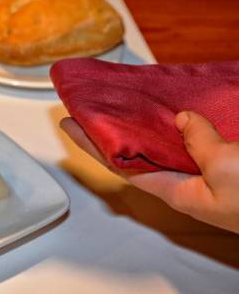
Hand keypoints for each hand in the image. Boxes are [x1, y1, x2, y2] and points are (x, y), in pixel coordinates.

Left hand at [60, 111, 238, 233]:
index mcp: (176, 192)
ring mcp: (206, 174)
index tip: (69, 121)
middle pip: (138, 152)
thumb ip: (198, 144)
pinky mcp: (226, 163)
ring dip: (146, 123)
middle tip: (95, 104)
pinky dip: (183, 123)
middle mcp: (185, 183)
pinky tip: (176, 108)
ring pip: (166, 144)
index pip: (119, 164)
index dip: (93, 143)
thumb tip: (179, 120)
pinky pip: (195, 140)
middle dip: (115, 129)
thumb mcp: (227, 169)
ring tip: (127, 101)